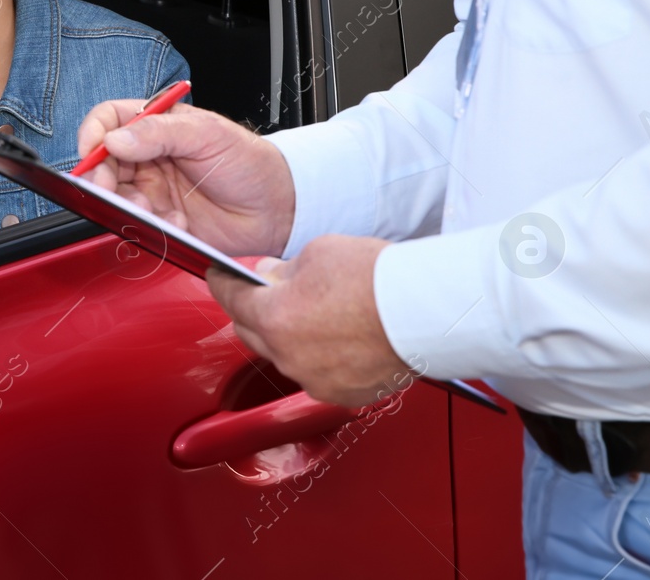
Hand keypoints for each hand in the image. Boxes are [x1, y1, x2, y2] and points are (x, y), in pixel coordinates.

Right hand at [76, 101, 294, 256]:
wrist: (277, 208)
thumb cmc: (249, 163)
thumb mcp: (207, 134)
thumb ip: (159, 133)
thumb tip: (115, 138)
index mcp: (157, 125)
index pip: (109, 120)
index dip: (94, 133)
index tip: (91, 151)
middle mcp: (148, 156)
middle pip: (102, 161)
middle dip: (101, 176)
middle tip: (109, 188)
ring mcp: (152, 188)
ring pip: (114, 195)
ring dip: (125, 204)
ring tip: (151, 208)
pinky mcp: (160, 219)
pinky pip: (137, 223)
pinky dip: (150, 224)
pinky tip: (175, 221)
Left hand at [205, 236, 409, 406]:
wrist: (428, 313)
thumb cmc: (380, 281)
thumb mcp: (318, 254)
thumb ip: (283, 270)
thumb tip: (269, 277)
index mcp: (274, 319)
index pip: (230, 299)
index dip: (222, 283)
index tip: (220, 276)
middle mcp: (289, 357)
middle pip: (251, 332)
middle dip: (253, 310)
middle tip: (267, 291)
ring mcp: (315, 380)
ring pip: (284, 356)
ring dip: (288, 336)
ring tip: (315, 313)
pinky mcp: (343, 394)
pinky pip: (315, 374)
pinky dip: (318, 357)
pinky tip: (337, 338)